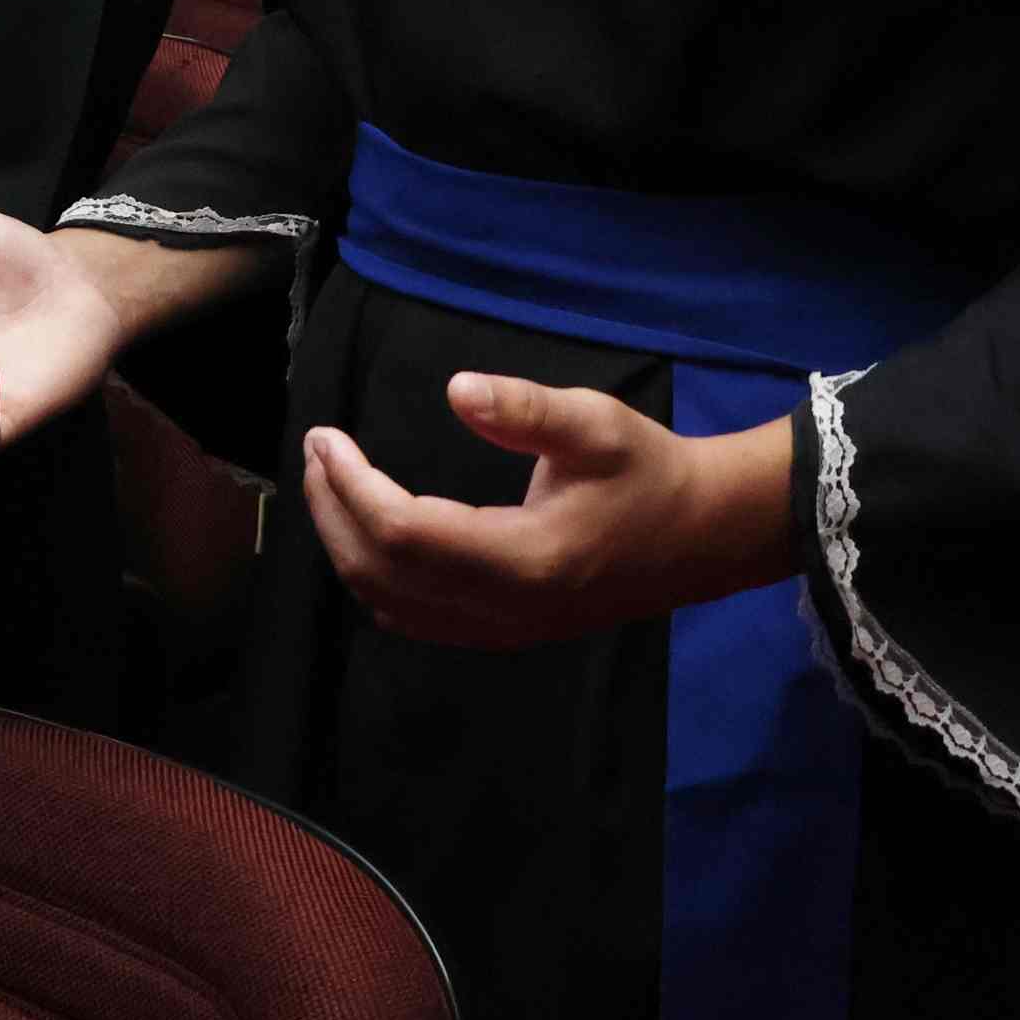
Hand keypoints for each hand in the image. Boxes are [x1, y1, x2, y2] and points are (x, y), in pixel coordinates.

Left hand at [303, 378, 795, 649]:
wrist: (702, 537)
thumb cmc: (649, 472)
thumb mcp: (597, 425)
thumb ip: (525, 408)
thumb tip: (457, 389)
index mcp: (524, 559)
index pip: (403, 532)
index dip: (350, 485)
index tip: (326, 436)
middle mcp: (505, 607)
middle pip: (381, 573)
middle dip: (331, 510)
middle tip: (316, 451)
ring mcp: (503, 628)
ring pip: (389, 603)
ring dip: (345, 544)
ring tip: (329, 482)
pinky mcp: (504, 631)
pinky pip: (414, 618)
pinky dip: (375, 577)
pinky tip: (366, 531)